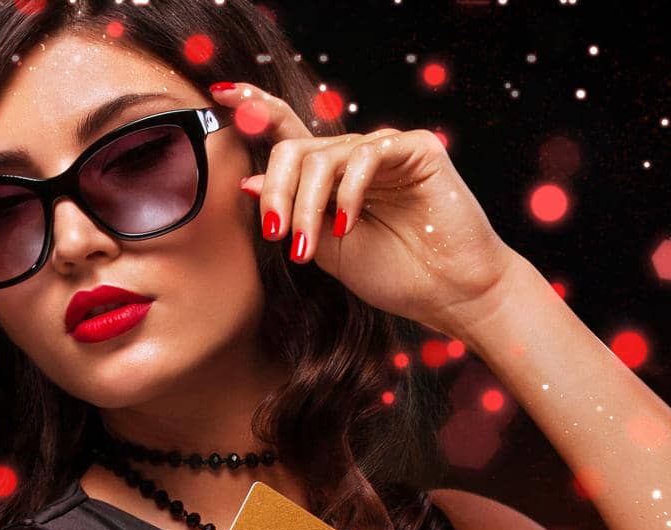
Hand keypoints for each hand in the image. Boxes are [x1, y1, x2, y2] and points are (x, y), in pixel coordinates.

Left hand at [214, 81, 521, 339]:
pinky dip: (347, 192)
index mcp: (333, 179)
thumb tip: (247, 181)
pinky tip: (346, 225)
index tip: (221, 94)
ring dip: (305, 205)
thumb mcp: (326, 248)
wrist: (448, 293)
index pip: (290, 134)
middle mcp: (357, 157)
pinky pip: (365, 156)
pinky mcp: (417, 149)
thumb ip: (291, 214)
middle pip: (296, 148)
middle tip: (275, 234)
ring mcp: (387, 150)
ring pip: (324, 156)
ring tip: (307, 248)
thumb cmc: (394, 275)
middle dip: (277, 191)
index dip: (258, 110)